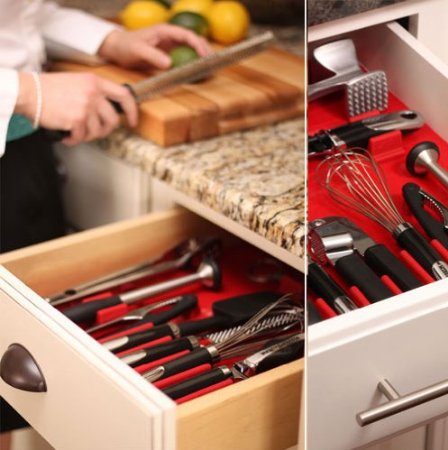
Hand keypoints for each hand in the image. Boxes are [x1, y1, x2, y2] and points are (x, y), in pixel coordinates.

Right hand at [15, 72, 137, 145]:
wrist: (29, 92)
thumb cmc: (50, 89)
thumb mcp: (78, 82)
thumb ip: (95, 93)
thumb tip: (108, 110)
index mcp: (95, 82)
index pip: (124, 95)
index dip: (132, 110)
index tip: (133, 121)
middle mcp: (93, 93)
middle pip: (113, 119)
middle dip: (106, 130)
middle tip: (96, 131)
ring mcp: (86, 106)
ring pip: (98, 131)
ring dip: (87, 135)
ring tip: (76, 131)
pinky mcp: (77, 119)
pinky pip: (82, 137)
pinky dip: (75, 140)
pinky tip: (67, 135)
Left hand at [98, 24, 211, 69]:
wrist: (117, 49)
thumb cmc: (126, 46)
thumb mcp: (138, 51)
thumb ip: (153, 56)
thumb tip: (169, 64)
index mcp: (165, 31)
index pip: (187, 35)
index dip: (198, 45)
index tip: (204, 56)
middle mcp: (170, 37)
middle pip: (193, 40)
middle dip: (204, 50)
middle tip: (211, 64)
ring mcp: (170, 46)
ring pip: (191, 49)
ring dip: (200, 57)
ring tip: (208, 68)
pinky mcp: (169, 55)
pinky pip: (184, 57)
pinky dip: (192, 64)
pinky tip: (196, 73)